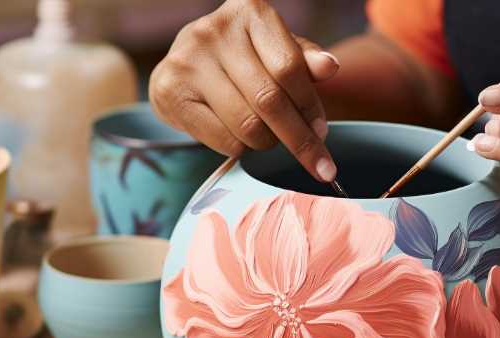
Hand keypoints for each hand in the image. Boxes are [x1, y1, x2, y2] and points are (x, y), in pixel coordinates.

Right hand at [149, 0, 340, 180]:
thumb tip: (330, 67)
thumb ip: (304, 60)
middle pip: (269, 100)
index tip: (322, 133)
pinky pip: (222, 139)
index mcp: (249, 13)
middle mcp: (214, 31)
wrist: (186, 66)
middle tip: (316, 162)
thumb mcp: (278, 51)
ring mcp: (187, 60)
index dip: (310, 107)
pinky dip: (241, 147)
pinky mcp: (169, 91)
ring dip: (267, 142)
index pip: (289, 68)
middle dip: (298, 138)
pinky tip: (241, 137)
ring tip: (268, 137)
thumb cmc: (243, 59)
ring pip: (247, 125)